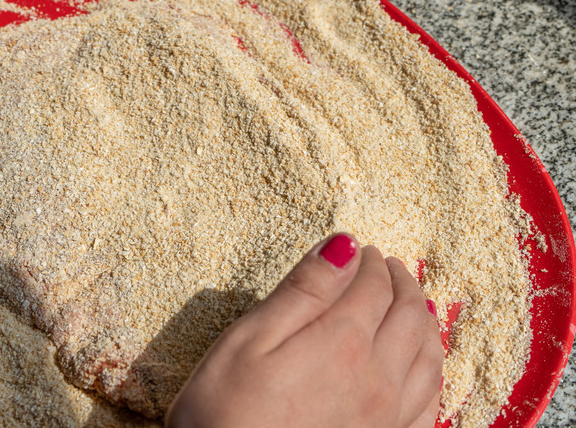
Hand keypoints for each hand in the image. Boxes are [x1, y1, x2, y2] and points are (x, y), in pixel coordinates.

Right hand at [166, 233, 443, 427]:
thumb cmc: (225, 410)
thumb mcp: (251, 338)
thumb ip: (303, 290)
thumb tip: (344, 246)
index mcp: (343, 343)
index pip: (373, 286)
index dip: (370, 262)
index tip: (363, 250)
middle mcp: (378, 378)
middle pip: (409, 316)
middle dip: (401, 283)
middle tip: (389, 266)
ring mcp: (387, 416)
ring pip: (428, 357)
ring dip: (422, 320)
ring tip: (410, 304)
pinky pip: (430, 402)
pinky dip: (433, 371)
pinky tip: (422, 364)